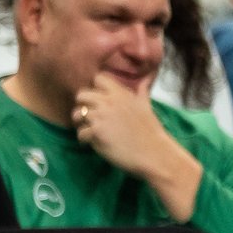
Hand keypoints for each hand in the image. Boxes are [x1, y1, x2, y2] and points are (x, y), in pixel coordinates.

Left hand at [74, 75, 202, 220]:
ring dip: (81, 124)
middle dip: (83, 106)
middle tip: (90, 118)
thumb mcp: (147, 107)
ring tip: (90, 132)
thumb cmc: (152, 132)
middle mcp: (109, 102)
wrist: (154, 154)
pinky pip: (80, 133)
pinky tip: (94, 143)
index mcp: (121, 94)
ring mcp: (101, 116)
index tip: (101, 102)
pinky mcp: (97, 132)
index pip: (99, 79)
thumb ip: (142, 92)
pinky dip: (85, 140)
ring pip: (77, 114)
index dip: (96, 89)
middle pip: (82, 95)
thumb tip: (147, 78)